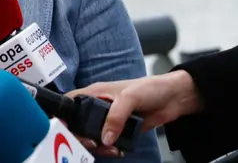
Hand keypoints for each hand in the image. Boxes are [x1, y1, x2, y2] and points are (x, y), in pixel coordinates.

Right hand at [65, 71, 202, 157]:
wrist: (174, 99)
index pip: (70, 102)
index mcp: (95, 93)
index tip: (62, 127)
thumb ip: (115, 117)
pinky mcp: (120, 131)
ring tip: (110, 149)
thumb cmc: (150, 88)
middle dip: (81, 137)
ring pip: (93, 137)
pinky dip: (110, 150)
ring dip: (98, 146)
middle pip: (79, 125)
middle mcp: (98, 107)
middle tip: (91, 143)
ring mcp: (109, 120)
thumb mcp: (129, 98)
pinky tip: (119, 150)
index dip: (63, 114)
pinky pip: (109, 144)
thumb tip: (104, 138)